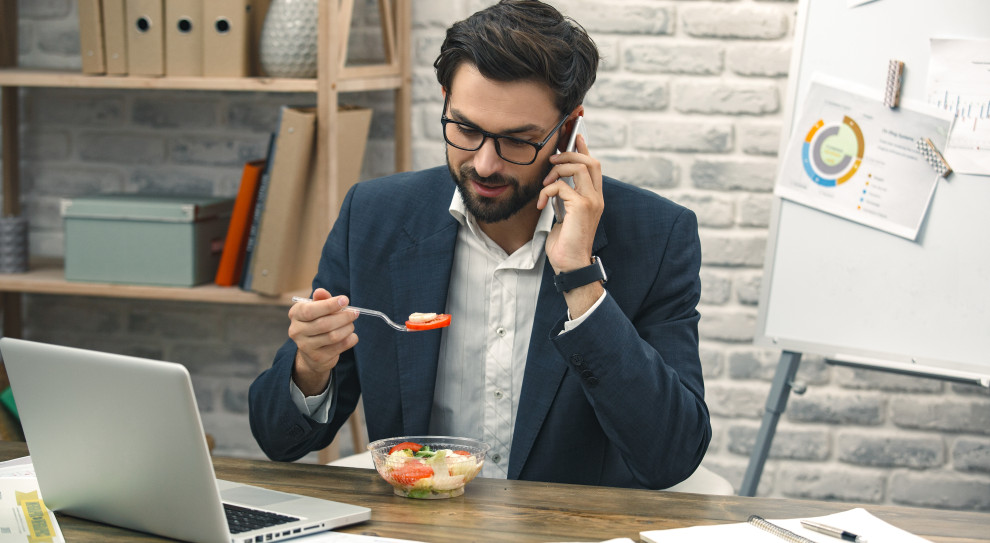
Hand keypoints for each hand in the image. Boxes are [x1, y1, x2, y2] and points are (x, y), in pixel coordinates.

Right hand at [288, 288, 358, 395]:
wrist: (312, 353)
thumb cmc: (317, 322)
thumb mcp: (318, 308)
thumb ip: (321, 299)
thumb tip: (321, 291)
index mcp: (296, 314)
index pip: (310, 310)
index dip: (330, 305)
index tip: (345, 300)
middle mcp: (296, 331)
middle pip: (324, 324)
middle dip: (343, 317)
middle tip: (355, 312)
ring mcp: (305, 346)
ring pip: (333, 336)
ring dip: (348, 328)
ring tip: (351, 324)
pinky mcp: (318, 358)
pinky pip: (339, 347)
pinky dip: (350, 339)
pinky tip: (351, 335)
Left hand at [537, 133, 603, 273]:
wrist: (570, 264)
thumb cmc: (565, 243)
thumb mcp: (565, 215)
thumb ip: (565, 198)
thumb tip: (555, 182)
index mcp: (594, 198)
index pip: (594, 165)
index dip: (584, 148)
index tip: (574, 136)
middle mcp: (596, 197)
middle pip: (590, 161)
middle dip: (569, 154)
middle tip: (552, 160)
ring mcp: (591, 201)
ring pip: (578, 167)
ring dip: (557, 170)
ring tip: (545, 184)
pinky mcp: (582, 207)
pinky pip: (562, 186)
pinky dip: (547, 191)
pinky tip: (541, 204)